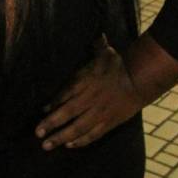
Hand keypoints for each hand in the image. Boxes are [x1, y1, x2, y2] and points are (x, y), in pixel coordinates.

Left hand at [35, 35, 142, 150]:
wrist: (140, 81)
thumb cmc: (118, 65)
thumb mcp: (104, 52)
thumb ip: (94, 45)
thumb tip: (94, 32)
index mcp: (85, 81)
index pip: (64, 94)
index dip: (52, 103)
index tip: (41, 110)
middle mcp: (90, 99)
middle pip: (67, 113)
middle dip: (50, 124)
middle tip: (37, 133)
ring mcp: (99, 112)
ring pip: (78, 128)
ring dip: (61, 137)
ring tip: (47, 144)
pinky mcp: (109, 122)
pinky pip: (93, 134)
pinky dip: (81, 141)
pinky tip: (69, 145)